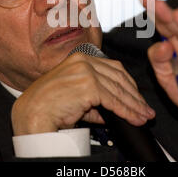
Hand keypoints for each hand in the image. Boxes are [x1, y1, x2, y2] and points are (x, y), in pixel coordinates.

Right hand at [11, 53, 155, 135]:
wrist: (32, 114)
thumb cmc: (47, 106)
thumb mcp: (74, 97)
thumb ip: (93, 101)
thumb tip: (110, 111)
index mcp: (79, 58)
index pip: (113, 68)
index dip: (128, 84)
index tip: (137, 97)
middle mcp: (83, 61)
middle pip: (119, 77)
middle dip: (134, 95)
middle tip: (145, 109)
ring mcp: (86, 71)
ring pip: (118, 89)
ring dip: (134, 105)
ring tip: (144, 116)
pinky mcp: (88, 85)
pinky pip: (113, 100)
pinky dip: (126, 111)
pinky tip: (134, 118)